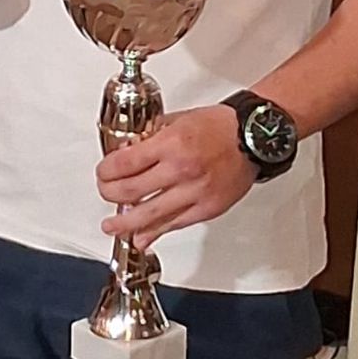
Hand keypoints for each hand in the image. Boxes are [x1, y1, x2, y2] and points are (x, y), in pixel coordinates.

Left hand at [96, 105, 256, 249]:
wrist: (255, 137)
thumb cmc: (220, 126)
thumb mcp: (178, 120)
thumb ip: (152, 136)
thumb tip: (128, 150)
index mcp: (170, 144)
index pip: (124, 163)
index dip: (106, 172)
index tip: (102, 173)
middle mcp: (180, 170)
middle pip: (130, 191)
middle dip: (109, 195)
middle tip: (104, 194)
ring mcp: (194, 193)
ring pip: (149, 216)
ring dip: (124, 223)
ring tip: (111, 226)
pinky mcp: (207, 209)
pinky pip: (175, 225)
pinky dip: (154, 234)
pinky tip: (141, 238)